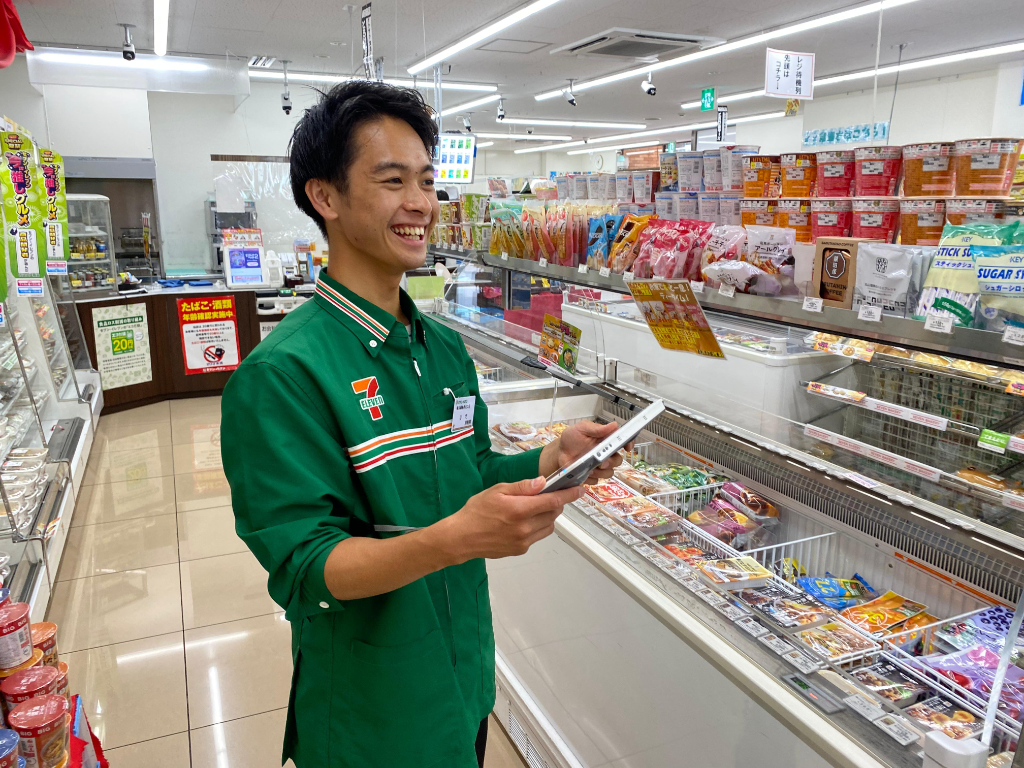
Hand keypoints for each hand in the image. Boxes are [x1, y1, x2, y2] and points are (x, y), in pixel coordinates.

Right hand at [437, 477, 583, 561]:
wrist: (461, 538)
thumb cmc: (476, 510)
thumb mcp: (496, 491)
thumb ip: (522, 487)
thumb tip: (543, 482)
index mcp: (519, 510)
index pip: (553, 501)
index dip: (569, 494)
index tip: (579, 490)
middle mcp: (525, 528)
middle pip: (553, 513)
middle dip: (555, 502)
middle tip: (547, 495)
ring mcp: (524, 541)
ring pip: (549, 526)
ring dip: (548, 515)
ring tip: (533, 508)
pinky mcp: (521, 550)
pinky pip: (538, 536)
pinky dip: (538, 526)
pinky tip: (523, 521)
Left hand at [540, 420, 627, 483]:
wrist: (558, 453)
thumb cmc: (571, 439)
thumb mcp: (581, 429)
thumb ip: (596, 428)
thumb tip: (614, 425)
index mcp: (605, 441)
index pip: (622, 442)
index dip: (628, 444)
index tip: (627, 448)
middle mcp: (605, 454)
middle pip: (618, 460)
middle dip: (612, 462)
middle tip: (602, 462)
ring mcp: (599, 466)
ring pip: (609, 472)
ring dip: (600, 472)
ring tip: (589, 468)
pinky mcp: (591, 476)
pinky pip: (596, 481)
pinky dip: (590, 478)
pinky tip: (583, 473)